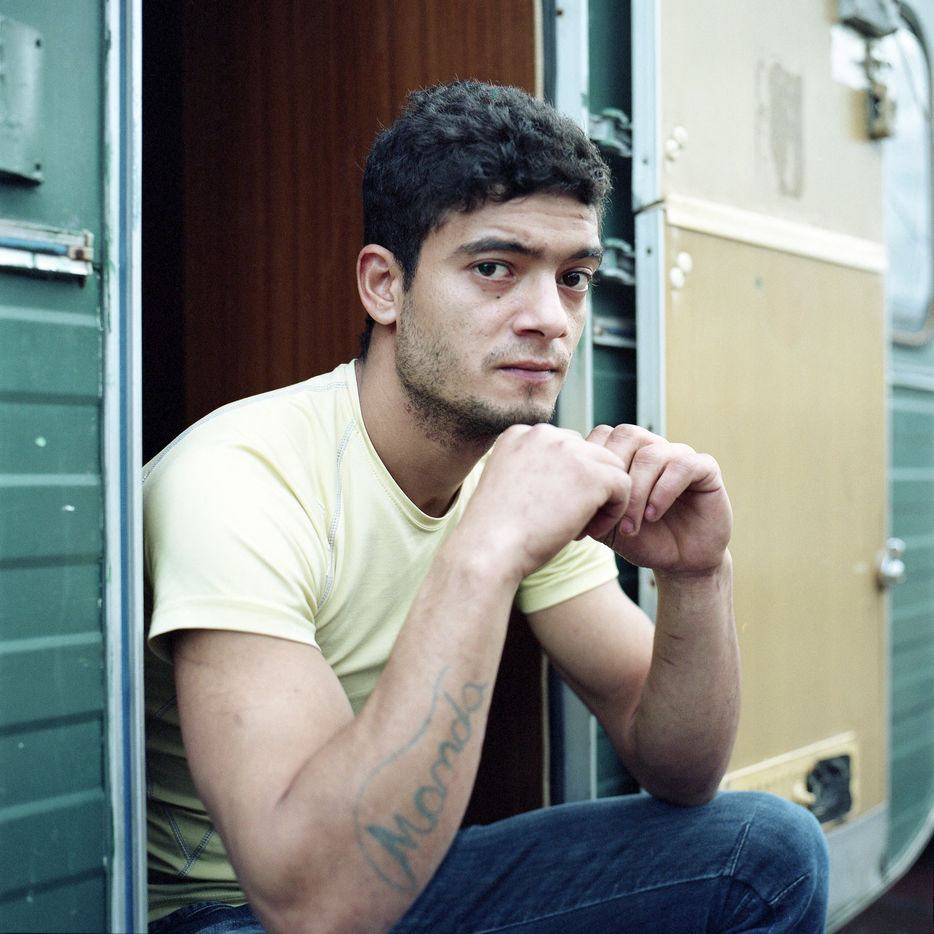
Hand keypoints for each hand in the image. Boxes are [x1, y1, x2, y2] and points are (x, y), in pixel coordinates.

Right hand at [461, 423, 631, 578]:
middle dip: (586, 488)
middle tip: (566, 522)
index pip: (563, 448)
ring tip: (580, 527)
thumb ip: (536, 471)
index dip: (565, 481)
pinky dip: (614, 511)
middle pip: (589, 454)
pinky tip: (590, 532)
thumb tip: (570, 478)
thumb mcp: (509, 486)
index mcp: (519, 433)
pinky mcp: (591, 473)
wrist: (489, 550)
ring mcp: (568, 450)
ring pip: (610, 467)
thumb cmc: (496, 532)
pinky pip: (623, 485)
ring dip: (602, 498)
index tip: (548, 510)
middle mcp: (543, 433)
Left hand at [583, 425, 731, 573]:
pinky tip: (654, 515)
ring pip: (651, 454)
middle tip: (609, 516)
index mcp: (626, 453)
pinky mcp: (706, 468)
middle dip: (614, 479)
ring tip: (632, 525)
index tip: (584, 509)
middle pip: (625, 436)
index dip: (592, 467)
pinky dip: (664, 490)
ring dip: (637, 493)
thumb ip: (587, 503)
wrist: (679, 561)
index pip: (602, 436)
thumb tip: (561, 492)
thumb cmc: (641, 539)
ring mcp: (679, 454)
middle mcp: (652, 447)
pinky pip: (683, 465)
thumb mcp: (605, 523)